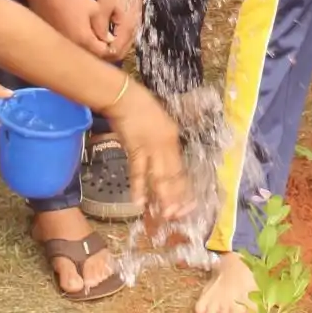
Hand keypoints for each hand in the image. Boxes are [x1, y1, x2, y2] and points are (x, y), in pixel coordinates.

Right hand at [36, 0, 108, 56]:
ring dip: (86, 50)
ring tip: (90, 37)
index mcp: (84, 40)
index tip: (111, 40)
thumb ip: (103, 27)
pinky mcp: (52, 43)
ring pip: (78, 55)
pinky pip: (67, 50)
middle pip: (90, 57)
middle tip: (103, 39)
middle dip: (99, 51)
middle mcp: (71, 48)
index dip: (111, 48)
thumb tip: (108, 40)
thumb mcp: (94, 8)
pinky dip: (74, 47)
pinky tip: (76, 35)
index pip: (103, 53)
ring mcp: (60, 47)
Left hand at [94, 0, 142, 62]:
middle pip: (121, 53)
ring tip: (95, 46)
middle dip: (107, 56)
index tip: (88, 53)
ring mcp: (135, 26)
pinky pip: (124, 39)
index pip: (116, 52)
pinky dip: (114, 42)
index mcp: (127, 28)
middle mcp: (134, 31)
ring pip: (123, 47)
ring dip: (111, 49)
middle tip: (90, 52)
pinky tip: (102, 37)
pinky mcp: (133, 22)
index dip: (102, 56)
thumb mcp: (103, 6)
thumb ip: (100, 27)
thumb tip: (97, 43)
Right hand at [103, 82, 190, 218]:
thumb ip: (163, 140)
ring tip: (166, 214)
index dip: (184, 187)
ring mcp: (152, 148)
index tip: (187, 203)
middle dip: (177, 197)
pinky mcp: (135, 149)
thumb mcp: (160, 121)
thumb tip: (163, 156)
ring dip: (163, 197)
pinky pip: (138, 172)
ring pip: (160, 177)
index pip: (180, 168)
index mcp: (173, 139)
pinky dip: (139, 188)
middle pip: (173, 176)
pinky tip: (139, 202)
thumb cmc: (141, 106)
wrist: (124, 97)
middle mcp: (167, 145)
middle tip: (179, 215)